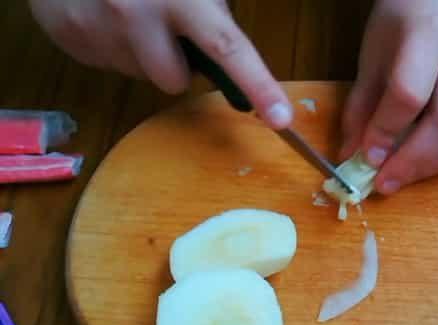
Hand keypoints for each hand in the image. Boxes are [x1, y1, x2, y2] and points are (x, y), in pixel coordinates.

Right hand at [29, 0, 292, 128]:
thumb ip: (210, 11)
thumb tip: (233, 56)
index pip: (228, 49)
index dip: (258, 85)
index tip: (281, 117)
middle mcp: (138, 15)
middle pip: (175, 81)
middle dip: (176, 63)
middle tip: (168, 28)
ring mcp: (100, 30)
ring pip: (142, 76)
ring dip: (145, 54)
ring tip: (134, 16)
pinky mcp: (74, 39)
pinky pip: (111, 66)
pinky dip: (115, 47)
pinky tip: (108, 17)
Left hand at [340, 0, 437, 193]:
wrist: (435, 3)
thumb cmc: (397, 29)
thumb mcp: (370, 60)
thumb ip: (360, 108)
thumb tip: (351, 157)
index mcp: (428, 36)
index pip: (409, 92)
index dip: (386, 130)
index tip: (367, 158)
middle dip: (413, 159)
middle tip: (385, 182)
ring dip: (437, 164)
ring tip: (405, 179)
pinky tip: (429, 165)